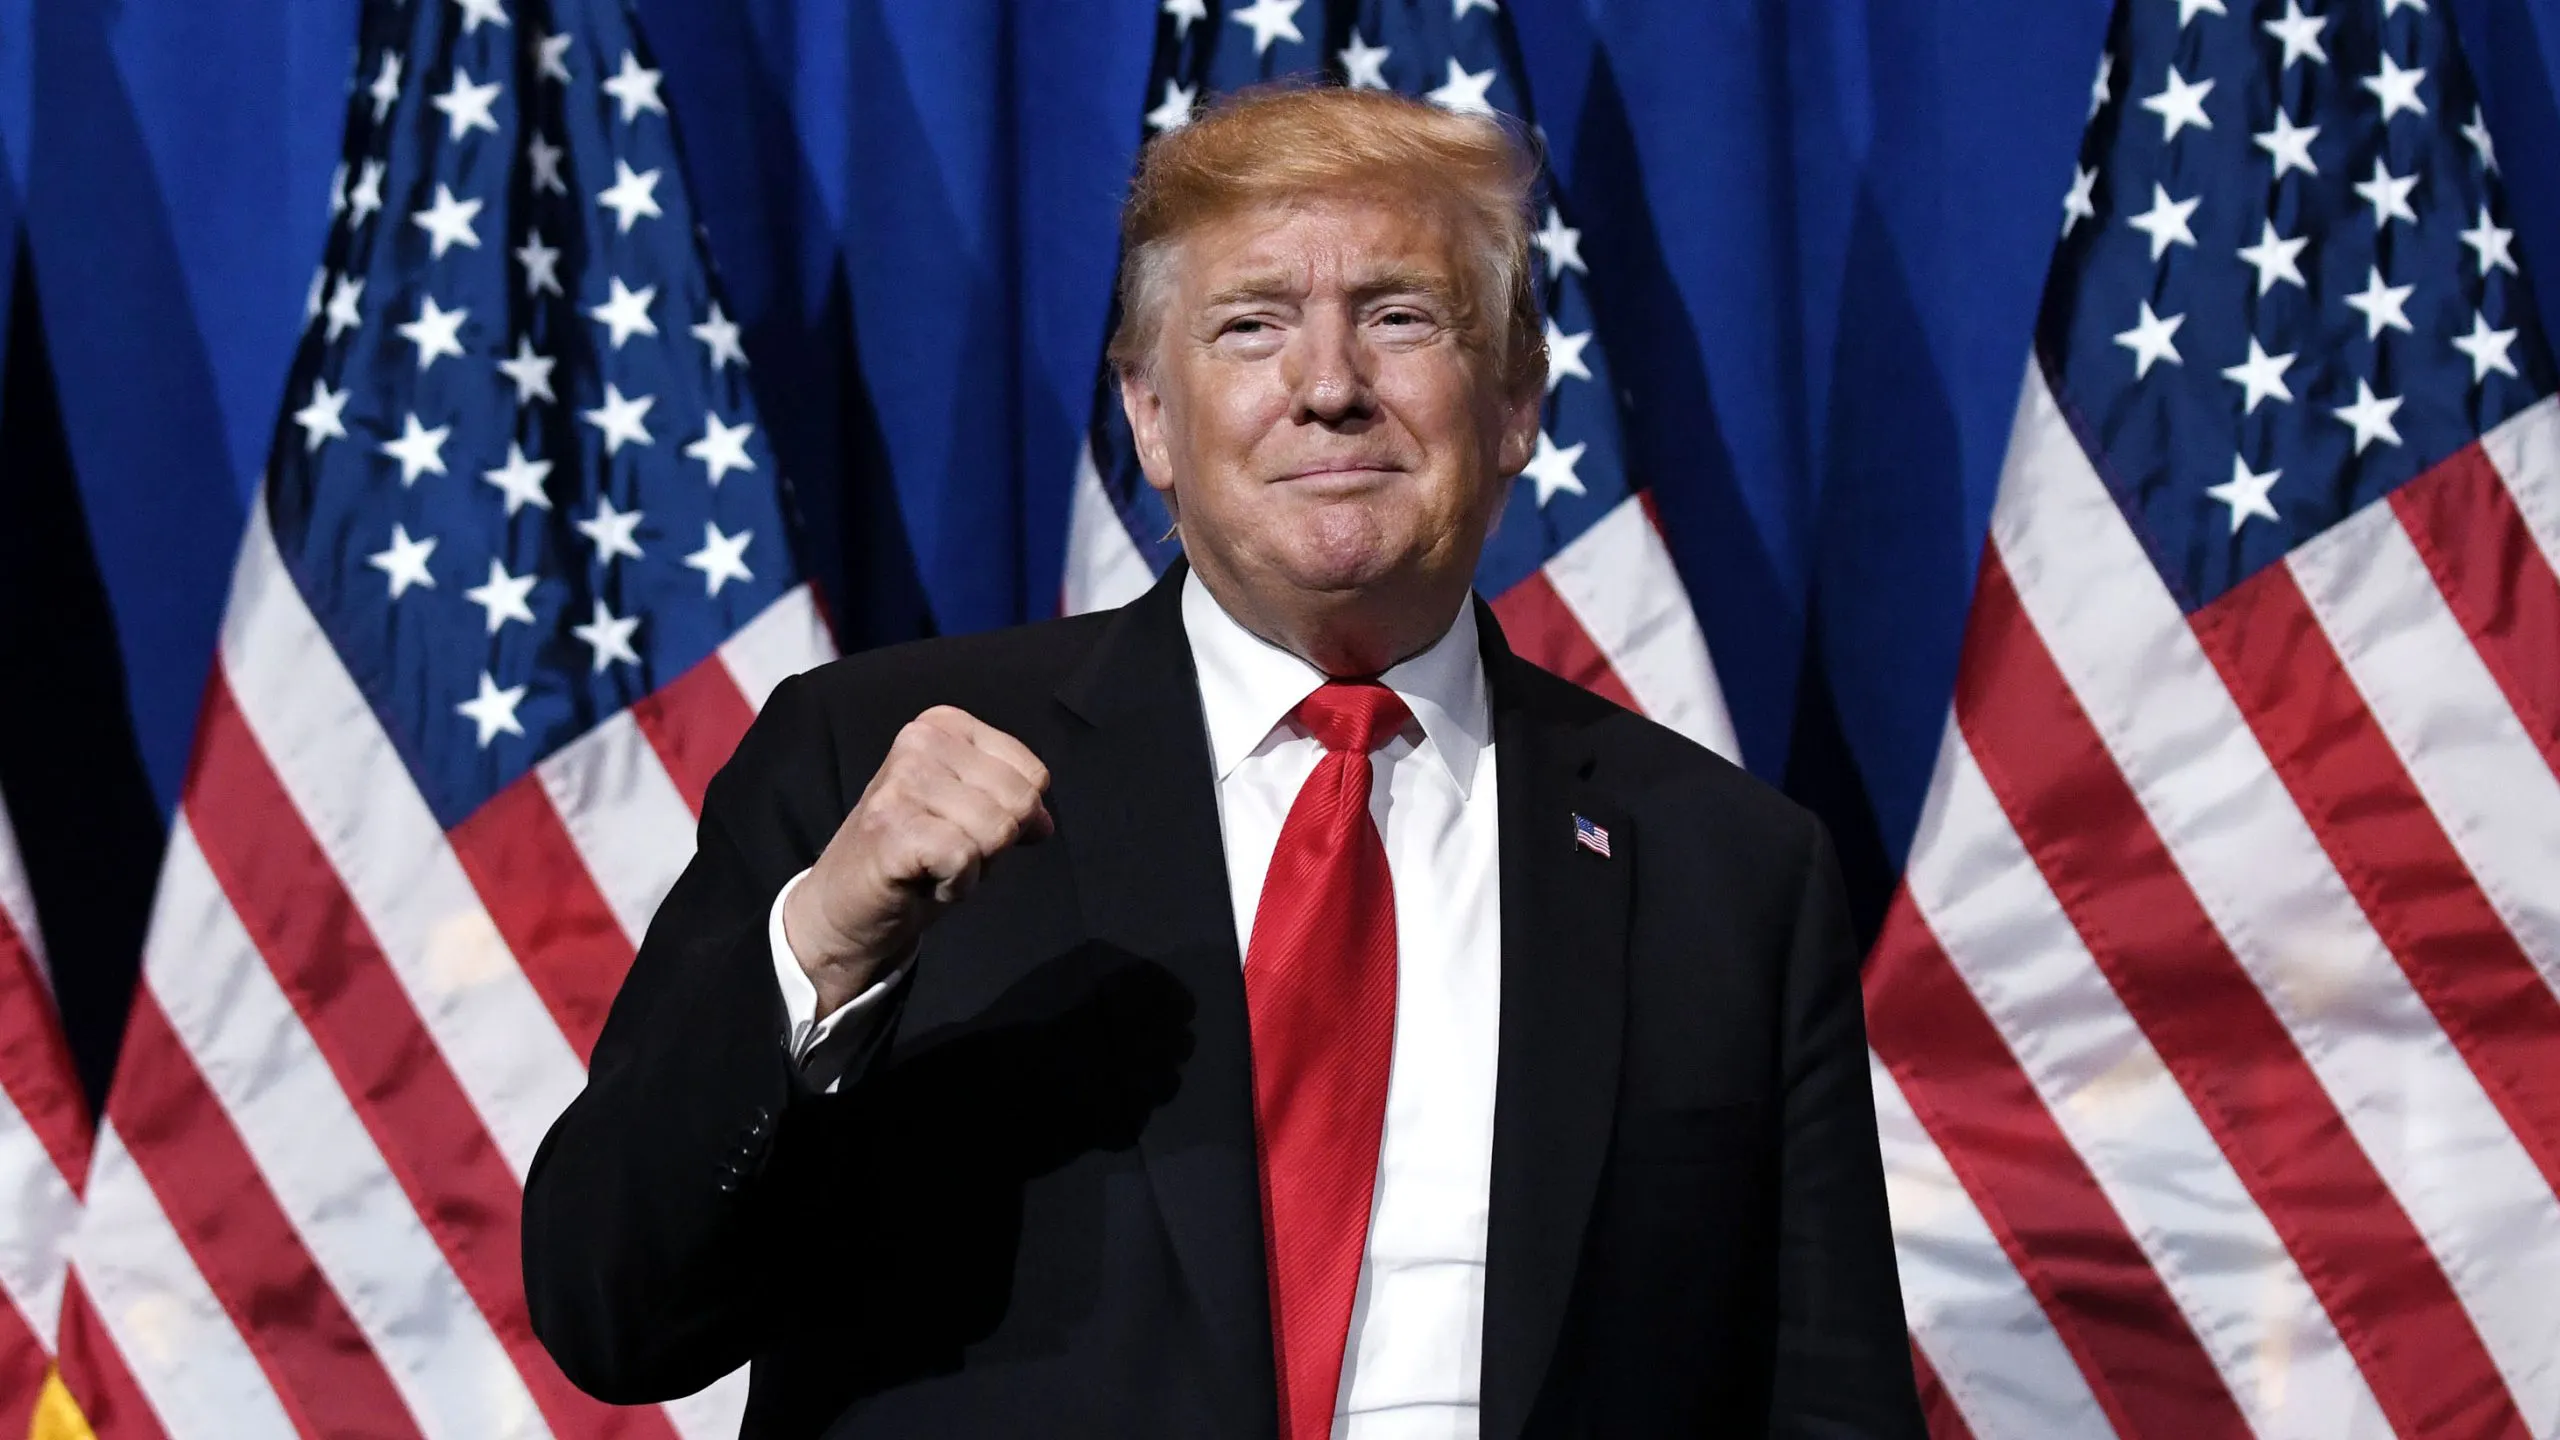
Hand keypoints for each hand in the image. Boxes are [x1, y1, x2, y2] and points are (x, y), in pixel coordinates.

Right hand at [781, 706, 1052, 1013]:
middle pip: (1020, 802)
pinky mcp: (891, 826)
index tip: (964, 828)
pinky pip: (965, 857)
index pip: (1032, 775)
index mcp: (943, 725)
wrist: (845, 906)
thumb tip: (1044, 823)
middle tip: (947, 851)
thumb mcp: (972, 816)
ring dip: (975, 867)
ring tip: (933, 864)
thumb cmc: (915, 857)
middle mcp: (920, 740)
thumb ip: (1013, 805)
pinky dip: (956, 884)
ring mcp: (901, 782)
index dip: (1014, 818)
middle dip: (996, 844)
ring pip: (997, 830)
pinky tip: (922, 881)